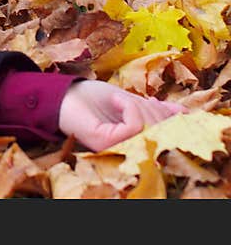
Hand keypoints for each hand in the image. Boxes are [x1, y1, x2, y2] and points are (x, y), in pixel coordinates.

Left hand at [58, 80, 186, 151]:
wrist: (59, 95)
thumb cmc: (90, 98)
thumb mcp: (129, 102)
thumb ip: (152, 110)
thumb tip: (183, 113)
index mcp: (133, 141)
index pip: (165, 136)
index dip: (171, 119)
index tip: (162, 105)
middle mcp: (125, 149)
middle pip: (161, 133)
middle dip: (156, 111)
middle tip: (141, 99)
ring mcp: (115, 147)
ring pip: (150, 129)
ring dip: (142, 106)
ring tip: (123, 98)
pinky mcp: (104, 142)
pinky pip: (133, 127)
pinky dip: (130, 107)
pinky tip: (117, 98)